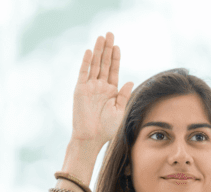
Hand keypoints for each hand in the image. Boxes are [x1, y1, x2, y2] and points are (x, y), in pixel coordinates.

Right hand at [72, 32, 133, 146]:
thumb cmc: (106, 129)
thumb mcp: (120, 111)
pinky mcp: (80, 90)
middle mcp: (100, 87)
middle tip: (109, 33)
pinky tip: (90, 51)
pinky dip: (87, 62)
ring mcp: (90, 87)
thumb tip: (130, 81)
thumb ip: (124, 96)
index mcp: (111, 91)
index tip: (118, 46)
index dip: (116, 58)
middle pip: (104, 63)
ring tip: (101, 37)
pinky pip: (84, 73)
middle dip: (107, 48)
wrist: (91, 138)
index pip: (114, 70)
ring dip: (98, 51)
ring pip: (95, 65)